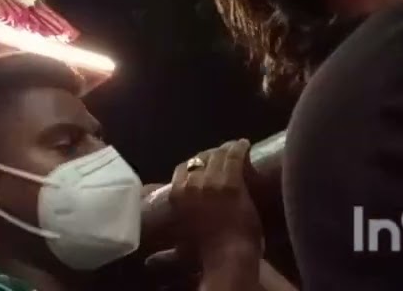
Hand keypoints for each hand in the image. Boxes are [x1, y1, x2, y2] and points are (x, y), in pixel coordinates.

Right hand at [167, 139, 263, 266]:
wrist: (226, 257)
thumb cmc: (205, 254)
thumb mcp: (181, 239)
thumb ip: (173, 233)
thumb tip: (157, 252)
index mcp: (176, 195)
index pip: (182, 168)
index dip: (194, 164)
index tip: (204, 165)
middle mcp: (191, 184)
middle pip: (200, 159)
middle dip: (211, 155)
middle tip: (222, 155)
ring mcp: (211, 182)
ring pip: (217, 155)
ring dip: (226, 149)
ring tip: (235, 146)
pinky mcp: (231, 183)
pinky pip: (234, 157)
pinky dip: (240, 148)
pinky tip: (245, 144)